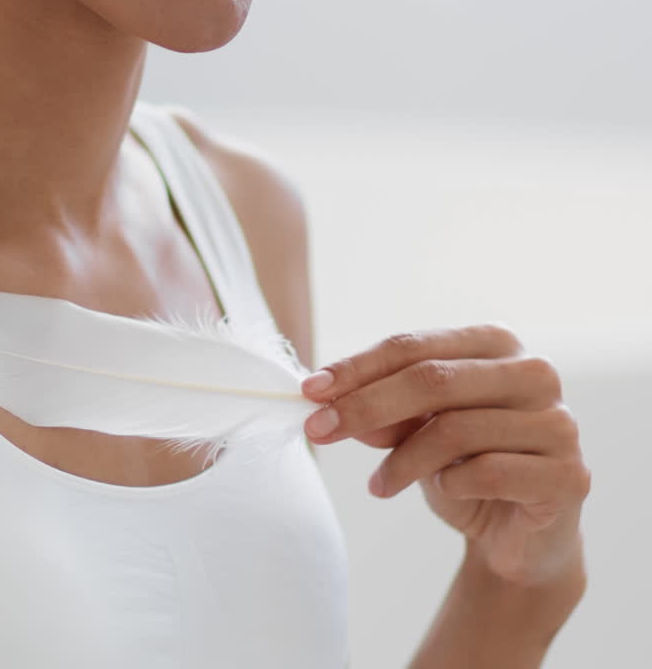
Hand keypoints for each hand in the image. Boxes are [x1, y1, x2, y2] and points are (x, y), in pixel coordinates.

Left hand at [299, 324, 590, 586]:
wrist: (517, 535)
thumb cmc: (462, 467)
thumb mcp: (412, 432)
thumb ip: (381, 412)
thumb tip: (329, 402)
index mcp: (495, 344)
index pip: (413, 346)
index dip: (357, 368)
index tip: (310, 391)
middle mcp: (533, 373)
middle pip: (432, 380)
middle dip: (364, 407)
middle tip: (319, 431)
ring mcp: (558, 422)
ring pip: (455, 430)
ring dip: (401, 462)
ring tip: (378, 484)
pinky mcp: (569, 475)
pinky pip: (488, 473)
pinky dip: (449, 485)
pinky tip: (440, 492)